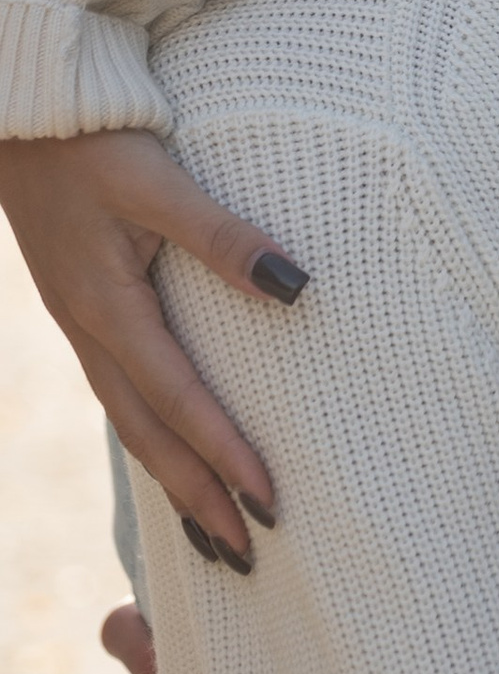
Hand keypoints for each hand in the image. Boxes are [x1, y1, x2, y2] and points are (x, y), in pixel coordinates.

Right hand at [0, 130, 306, 567]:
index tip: (270, 500)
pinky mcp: (85, 313)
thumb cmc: (96, 143)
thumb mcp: (159, 181)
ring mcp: (83, 327)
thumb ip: (223, 234)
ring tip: (214, 533)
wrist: (25, 119)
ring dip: (172, 480)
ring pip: (131, 424)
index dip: (224, 453)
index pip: (180, 400)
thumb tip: (296, 284)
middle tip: (247, 554)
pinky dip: (152, 439)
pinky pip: (121, 396)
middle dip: (197, 498)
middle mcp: (93, 333)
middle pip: (150, 436)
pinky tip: (171, 453)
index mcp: (110, 310)